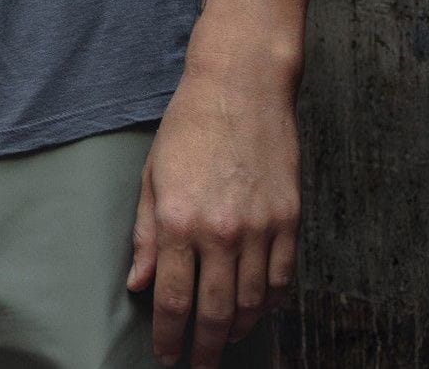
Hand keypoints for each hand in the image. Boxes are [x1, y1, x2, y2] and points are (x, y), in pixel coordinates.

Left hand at [128, 58, 300, 363]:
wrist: (241, 86)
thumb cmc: (189, 127)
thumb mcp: (151, 177)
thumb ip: (145, 236)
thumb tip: (138, 284)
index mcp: (178, 221)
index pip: (172, 298)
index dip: (169, 336)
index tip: (166, 355)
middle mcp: (220, 231)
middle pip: (215, 311)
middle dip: (205, 347)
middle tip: (198, 364)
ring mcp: (260, 228)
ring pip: (253, 302)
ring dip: (240, 329)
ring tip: (226, 341)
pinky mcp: (289, 220)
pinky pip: (282, 277)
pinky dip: (271, 302)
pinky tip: (259, 311)